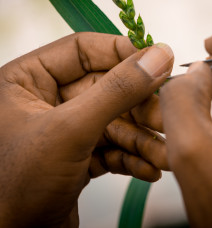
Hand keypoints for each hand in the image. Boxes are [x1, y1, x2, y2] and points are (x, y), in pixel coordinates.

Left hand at [0, 32, 173, 227]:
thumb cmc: (17, 188)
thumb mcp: (70, 130)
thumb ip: (116, 90)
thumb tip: (157, 57)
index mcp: (28, 80)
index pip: (83, 50)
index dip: (123, 53)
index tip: (157, 63)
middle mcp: (48, 100)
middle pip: (108, 88)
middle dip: (140, 108)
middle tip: (167, 117)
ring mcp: (66, 129)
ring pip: (115, 121)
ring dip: (143, 139)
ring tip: (165, 155)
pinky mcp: (80, 155)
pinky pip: (113, 146)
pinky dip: (133, 157)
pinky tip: (149, 169)